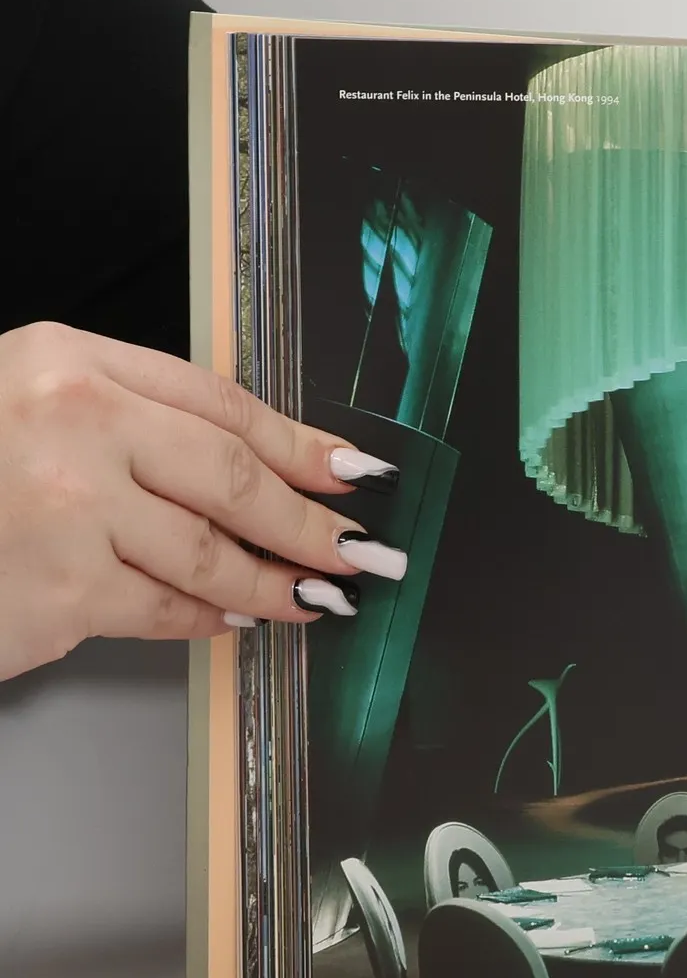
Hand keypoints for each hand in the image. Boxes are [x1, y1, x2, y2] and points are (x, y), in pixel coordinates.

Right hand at [0, 322, 406, 681]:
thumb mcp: (29, 404)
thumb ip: (132, 419)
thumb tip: (260, 466)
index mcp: (66, 360)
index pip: (220, 403)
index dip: (300, 444)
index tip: (354, 472)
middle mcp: (70, 422)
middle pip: (233, 476)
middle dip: (311, 522)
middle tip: (362, 550)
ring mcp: (65, 510)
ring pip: (211, 551)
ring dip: (279, 581)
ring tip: (317, 595)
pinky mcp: (59, 593)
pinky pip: (166, 609)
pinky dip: (211, 618)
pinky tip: (239, 617)